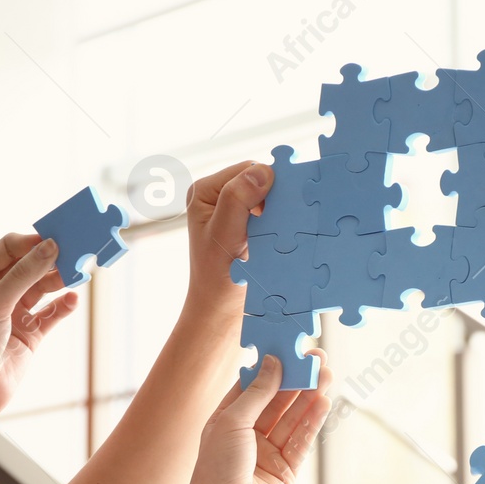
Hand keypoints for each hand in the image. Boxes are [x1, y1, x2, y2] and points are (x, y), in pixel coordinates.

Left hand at [0, 235, 76, 470]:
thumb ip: (24, 274)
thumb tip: (50, 246)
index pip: (8, 248)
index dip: (32, 241)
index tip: (57, 237)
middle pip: (29, 265)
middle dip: (50, 258)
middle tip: (76, 250)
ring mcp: (14, 313)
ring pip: (43, 287)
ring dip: (59, 279)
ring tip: (79, 272)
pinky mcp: (29, 334)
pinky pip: (51, 313)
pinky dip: (63, 306)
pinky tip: (74, 299)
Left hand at [176, 351, 331, 483]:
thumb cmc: (216, 468)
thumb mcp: (232, 421)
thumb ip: (257, 393)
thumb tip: (273, 363)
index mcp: (228, 420)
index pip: (253, 386)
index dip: (272, 367)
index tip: (289, 348)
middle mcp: (248, 435)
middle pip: (278, 401)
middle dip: (297, 379)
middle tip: (317, 358)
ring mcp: (269, 453)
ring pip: (293, 418)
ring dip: (310, 396)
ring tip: (326, 374)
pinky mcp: (287, 471)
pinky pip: (302, 440)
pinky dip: (313, 421)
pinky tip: (323, 401)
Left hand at [183, 160, 273, 320]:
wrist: (222, 313)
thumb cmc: (218, 280)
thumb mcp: (226, 236)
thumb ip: (238, 200)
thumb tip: (263, 172)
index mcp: (204, 192)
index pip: (247, 170)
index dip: (268, 185)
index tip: (276, 213)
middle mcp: (216, 197)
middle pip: (259, 180)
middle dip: (274, 199)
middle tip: (279, 226)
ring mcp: (232, 211)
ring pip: (268, 197)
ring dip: (279, 212)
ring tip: (278, 234)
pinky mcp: (245, 226)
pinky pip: (271, 213)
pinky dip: (280, 223)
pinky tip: (279, 240)